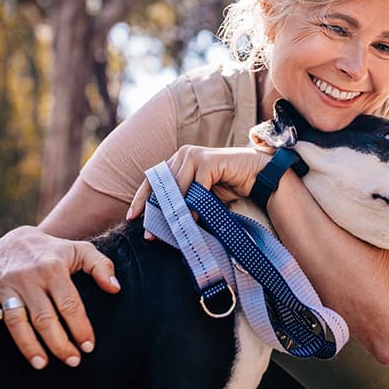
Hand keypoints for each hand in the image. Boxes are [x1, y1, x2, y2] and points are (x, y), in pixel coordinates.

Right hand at [0, 225, 120, 368]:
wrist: (18, 239)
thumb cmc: (56, 252)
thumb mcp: (82, 251)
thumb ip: (102, 267)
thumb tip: (115, 289)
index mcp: (54, 268)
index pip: (69, 304)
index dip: (80, 327)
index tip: (88, 346)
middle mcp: (28, 276)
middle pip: (44, 317)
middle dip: (59, 343)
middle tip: (72, 361)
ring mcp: (5, 282)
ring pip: (16, 320)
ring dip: (27, 344)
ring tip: (41, 364)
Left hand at [126, 145, 270, 229]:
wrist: (256, 175)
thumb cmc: (228, 186)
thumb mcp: (200, 196)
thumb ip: (182, 203)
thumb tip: (161, 226)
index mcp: (177, 160)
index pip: (153, 180)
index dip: (142, 199)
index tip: (132, 217)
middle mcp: (183, 154)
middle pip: (161, 185)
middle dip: (155, 211)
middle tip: (150, 234)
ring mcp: (195, 155)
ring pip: (177, 187)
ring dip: (174, 211)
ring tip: (171, 231)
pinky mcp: (209, 161)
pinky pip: (196, 187)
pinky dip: (194, 205)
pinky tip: (193, 220)